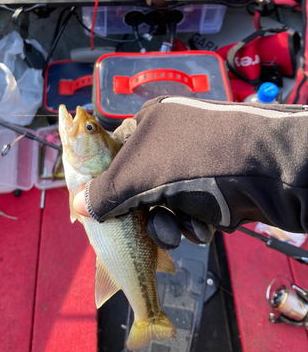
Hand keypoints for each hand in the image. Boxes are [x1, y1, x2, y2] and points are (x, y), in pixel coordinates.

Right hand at [75, 96, 307, 247]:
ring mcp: (199, 164)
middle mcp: (174, 141)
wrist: (272, 169)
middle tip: (144, 228)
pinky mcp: (220, 187)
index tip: (99, 211)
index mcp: (150, 123)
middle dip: (143, 215)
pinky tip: (207, 223)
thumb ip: (104, 192)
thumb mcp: (139, 175)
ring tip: (184, 227)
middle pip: (139, 187)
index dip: (105, 185)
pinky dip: (196, 223)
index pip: (114, 155)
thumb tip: (78, 205)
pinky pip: (193, 213)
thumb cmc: (198, 160)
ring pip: (166, 206)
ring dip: (171, 225)